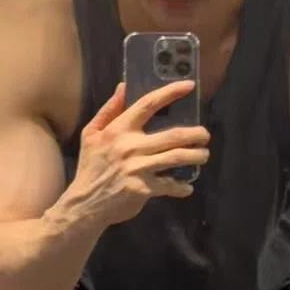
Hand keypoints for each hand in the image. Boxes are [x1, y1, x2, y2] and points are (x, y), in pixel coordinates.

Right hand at [65, 82, 210, 228]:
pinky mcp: (143, 189)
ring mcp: (138, 168)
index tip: (189, 85)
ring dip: (197, 156)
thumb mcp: (91, 134)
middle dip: (196, 134)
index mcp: (118, 129)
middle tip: (205, 135)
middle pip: (173, 135)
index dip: (170, 93)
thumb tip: (124, 86)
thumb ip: (109, 110)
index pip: (148, 104)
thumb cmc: (90, 166)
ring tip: (203, 155)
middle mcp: (130, 146)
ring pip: (177, 158)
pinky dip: (181, 187)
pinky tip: (186, 187)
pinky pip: (170, 185)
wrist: (85, 204)